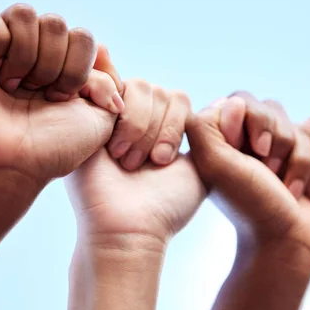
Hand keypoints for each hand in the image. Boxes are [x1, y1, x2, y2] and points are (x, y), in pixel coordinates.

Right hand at [0, 4, 123, 183]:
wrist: (12, 165)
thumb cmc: (55, 147)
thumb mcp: (102, 118)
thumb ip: (111, 82)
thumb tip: (102, 50)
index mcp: (65, 66)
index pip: (84, 36)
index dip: (78, 69)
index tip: (63, 100)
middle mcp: (36, 53)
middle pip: (56, 24)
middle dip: (53, 66)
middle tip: (38, 95)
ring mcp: (3, 48)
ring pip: (24, 14)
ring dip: (26, 57)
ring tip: (15, 88)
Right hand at [62, 82, 203, 309]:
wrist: (126, 228)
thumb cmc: (165, 208)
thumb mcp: (203, 168)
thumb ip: (214, 134)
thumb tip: (226, 101)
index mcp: (159, 131)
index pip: (177, 98)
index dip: (176, 124)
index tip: (166, 161)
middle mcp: (134, 122)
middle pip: (158, 90)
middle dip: (158, 127)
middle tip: (148, 163)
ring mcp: (108, 119)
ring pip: (137, 86)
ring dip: (138, 124)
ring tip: (127, 161)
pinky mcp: (84, 117)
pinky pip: (102, 80)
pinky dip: (111, 99)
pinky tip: (110, 138)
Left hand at [186, 92, 309, 260]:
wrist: (286, 239)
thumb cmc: (250, 204)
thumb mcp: (216, 164)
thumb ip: (208, 126)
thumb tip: (234, 103)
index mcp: (216, 139)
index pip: (238, 101)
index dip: (250, 121)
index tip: (248, 152)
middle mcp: (240, 140)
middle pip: (267, 107)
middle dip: (274, 137)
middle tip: (266, 168)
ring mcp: (268, 149)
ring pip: (289, 122)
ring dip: (290, 154)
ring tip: (279, 182)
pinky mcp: (293, 157)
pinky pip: (308, 138)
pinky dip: (304, 165)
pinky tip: (294, 189)